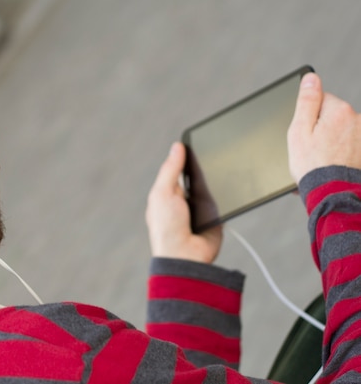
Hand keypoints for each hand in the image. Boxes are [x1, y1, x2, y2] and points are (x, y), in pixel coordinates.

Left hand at [146, 142, 221, 263]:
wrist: (186, 256)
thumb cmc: (167, 228)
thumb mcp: (163, 193)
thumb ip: (170, 170)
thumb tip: (177, 146)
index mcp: (168, 193)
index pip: (179, 169)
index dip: (187, 157)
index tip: (199, 141)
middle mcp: (184, 199)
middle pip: (199, 176)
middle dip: (207, 168)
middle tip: (218, 155)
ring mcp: (201, 209)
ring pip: (213, 187)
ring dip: (219, 182)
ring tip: (227, 170)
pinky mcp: (216, 217)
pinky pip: (225, 202)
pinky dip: (229, 196)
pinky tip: (233, 187)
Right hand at [288, 73, 360, 182]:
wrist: (332, 192)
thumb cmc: (312, 164)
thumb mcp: (299, 130)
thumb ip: (307, 101)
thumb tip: (311, 78)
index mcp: (338, 110)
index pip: (321, 100)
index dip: (309, 117)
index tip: (307, 134)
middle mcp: (357, 119)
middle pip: (334, 115)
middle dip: (323, 128)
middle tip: (313, 150)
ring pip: (343, 130)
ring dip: (334, 141)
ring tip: (324, 160)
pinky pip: (351, 144)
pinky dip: (343, 152)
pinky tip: (334, 165)